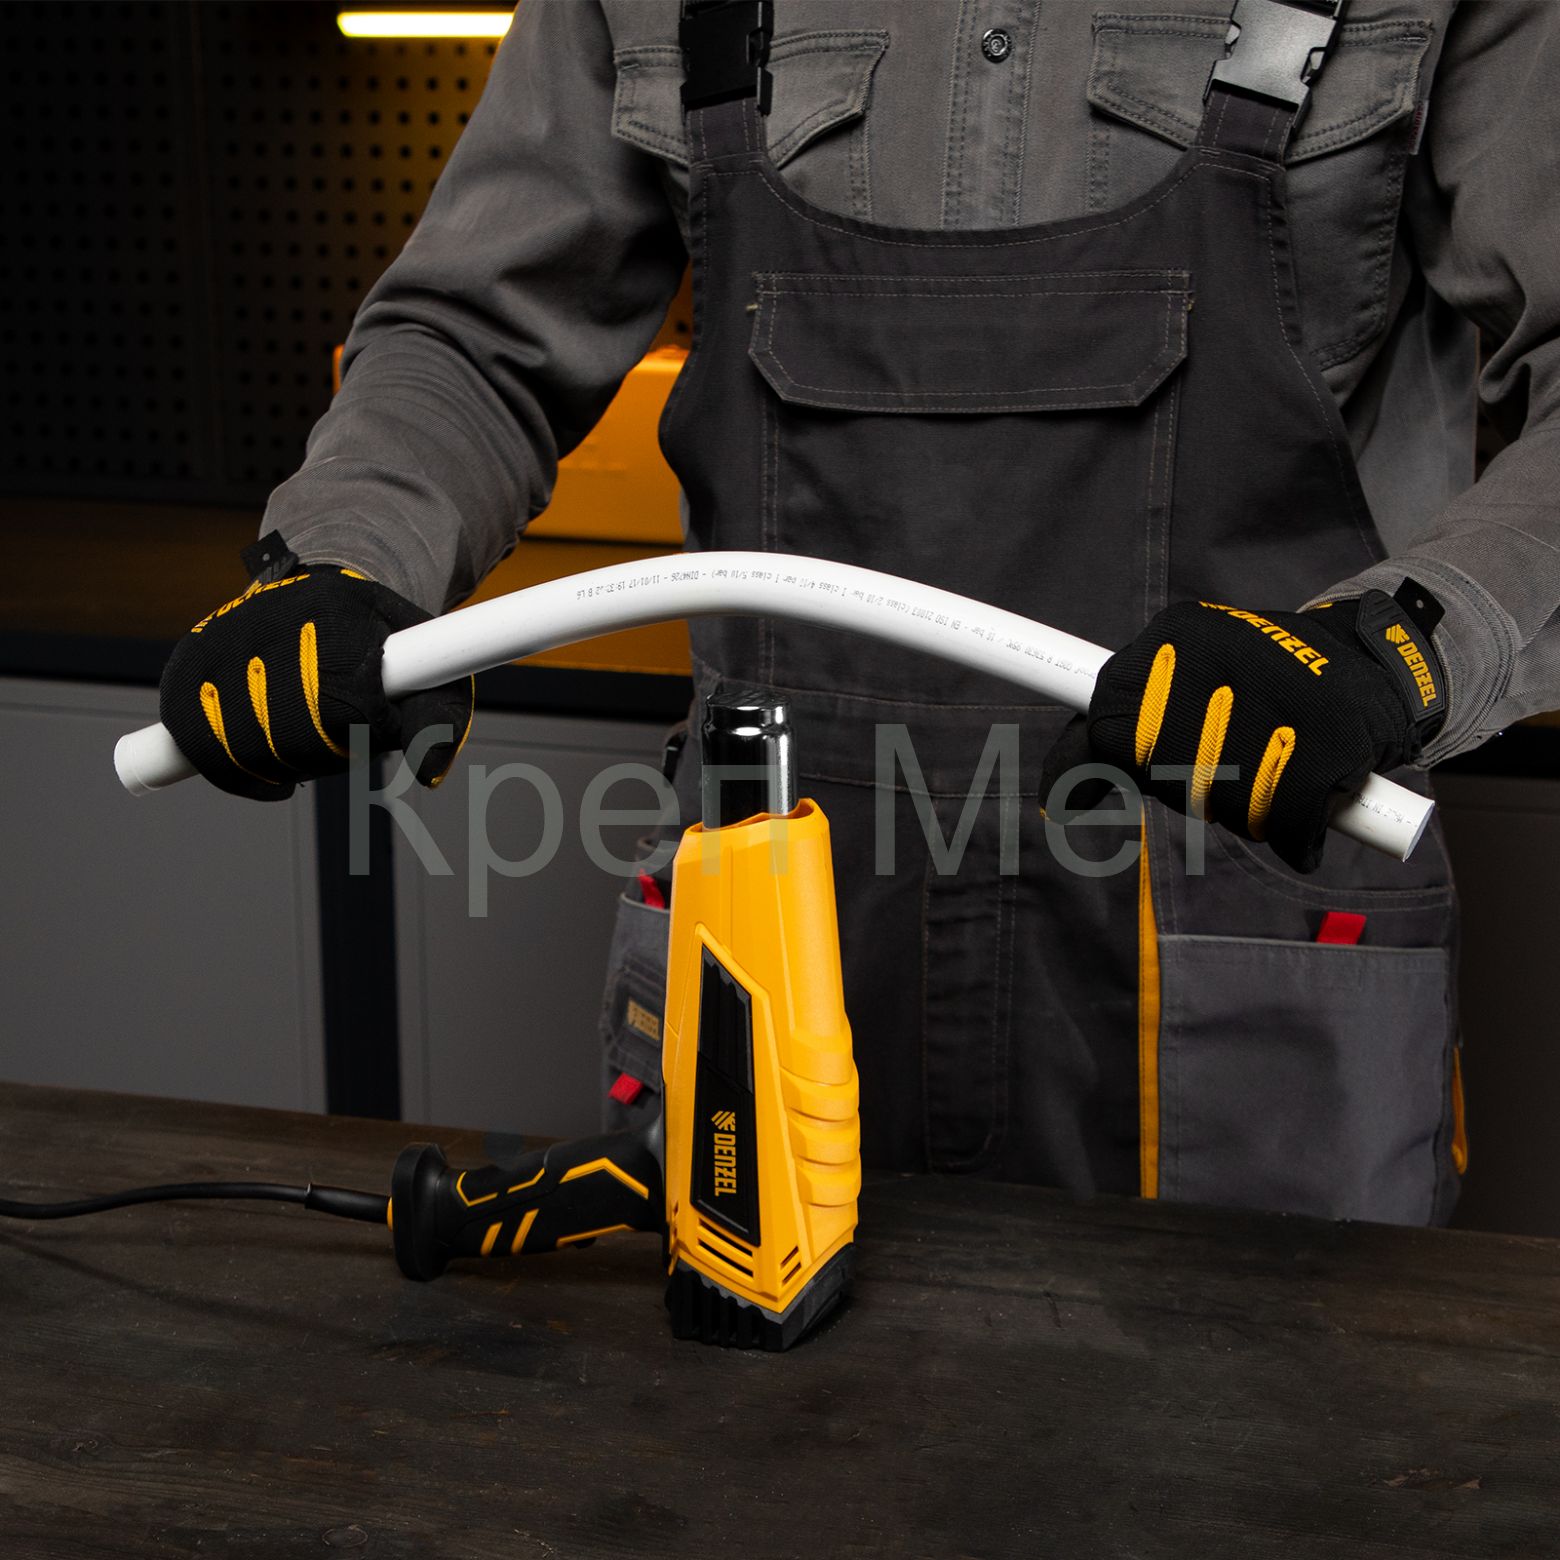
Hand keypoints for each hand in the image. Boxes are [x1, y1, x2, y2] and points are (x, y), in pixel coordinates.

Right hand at [159, 533, 473, 800]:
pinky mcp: (185, 669)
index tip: (375, 727)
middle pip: (294, 731)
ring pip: (245, 746)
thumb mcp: (428, 666)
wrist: (316, 596)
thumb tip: (430, 776)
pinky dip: (237, 775)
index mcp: (332, 610)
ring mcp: (218, 643)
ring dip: (284, 765)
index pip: (346, 701)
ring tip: (310, 746)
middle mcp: (266, 618)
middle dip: (327, 753)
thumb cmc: (380, 643)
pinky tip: (271, 771)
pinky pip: (200, 748)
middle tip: (344, 743)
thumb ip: (438, 719)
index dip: (363, 731)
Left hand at [1038, 587, 1446, 871]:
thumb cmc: (1257, 683)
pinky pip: (1286, 821)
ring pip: (1221, 803)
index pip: (1107, 723)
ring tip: (1272, 772)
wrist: (1372, 663)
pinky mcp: (1327, 737)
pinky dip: (1296, 833)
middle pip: (1161, 775)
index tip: (1059, 805)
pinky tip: (1308, 809)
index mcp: (1175, 635)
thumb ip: (1125, 721)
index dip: (1082, 770)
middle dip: (1185, 791)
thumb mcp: (1183, 676)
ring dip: (1244, 811)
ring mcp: (1274, 694)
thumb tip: (1055, 792)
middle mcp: (1218, 654)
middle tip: (1223, 772)